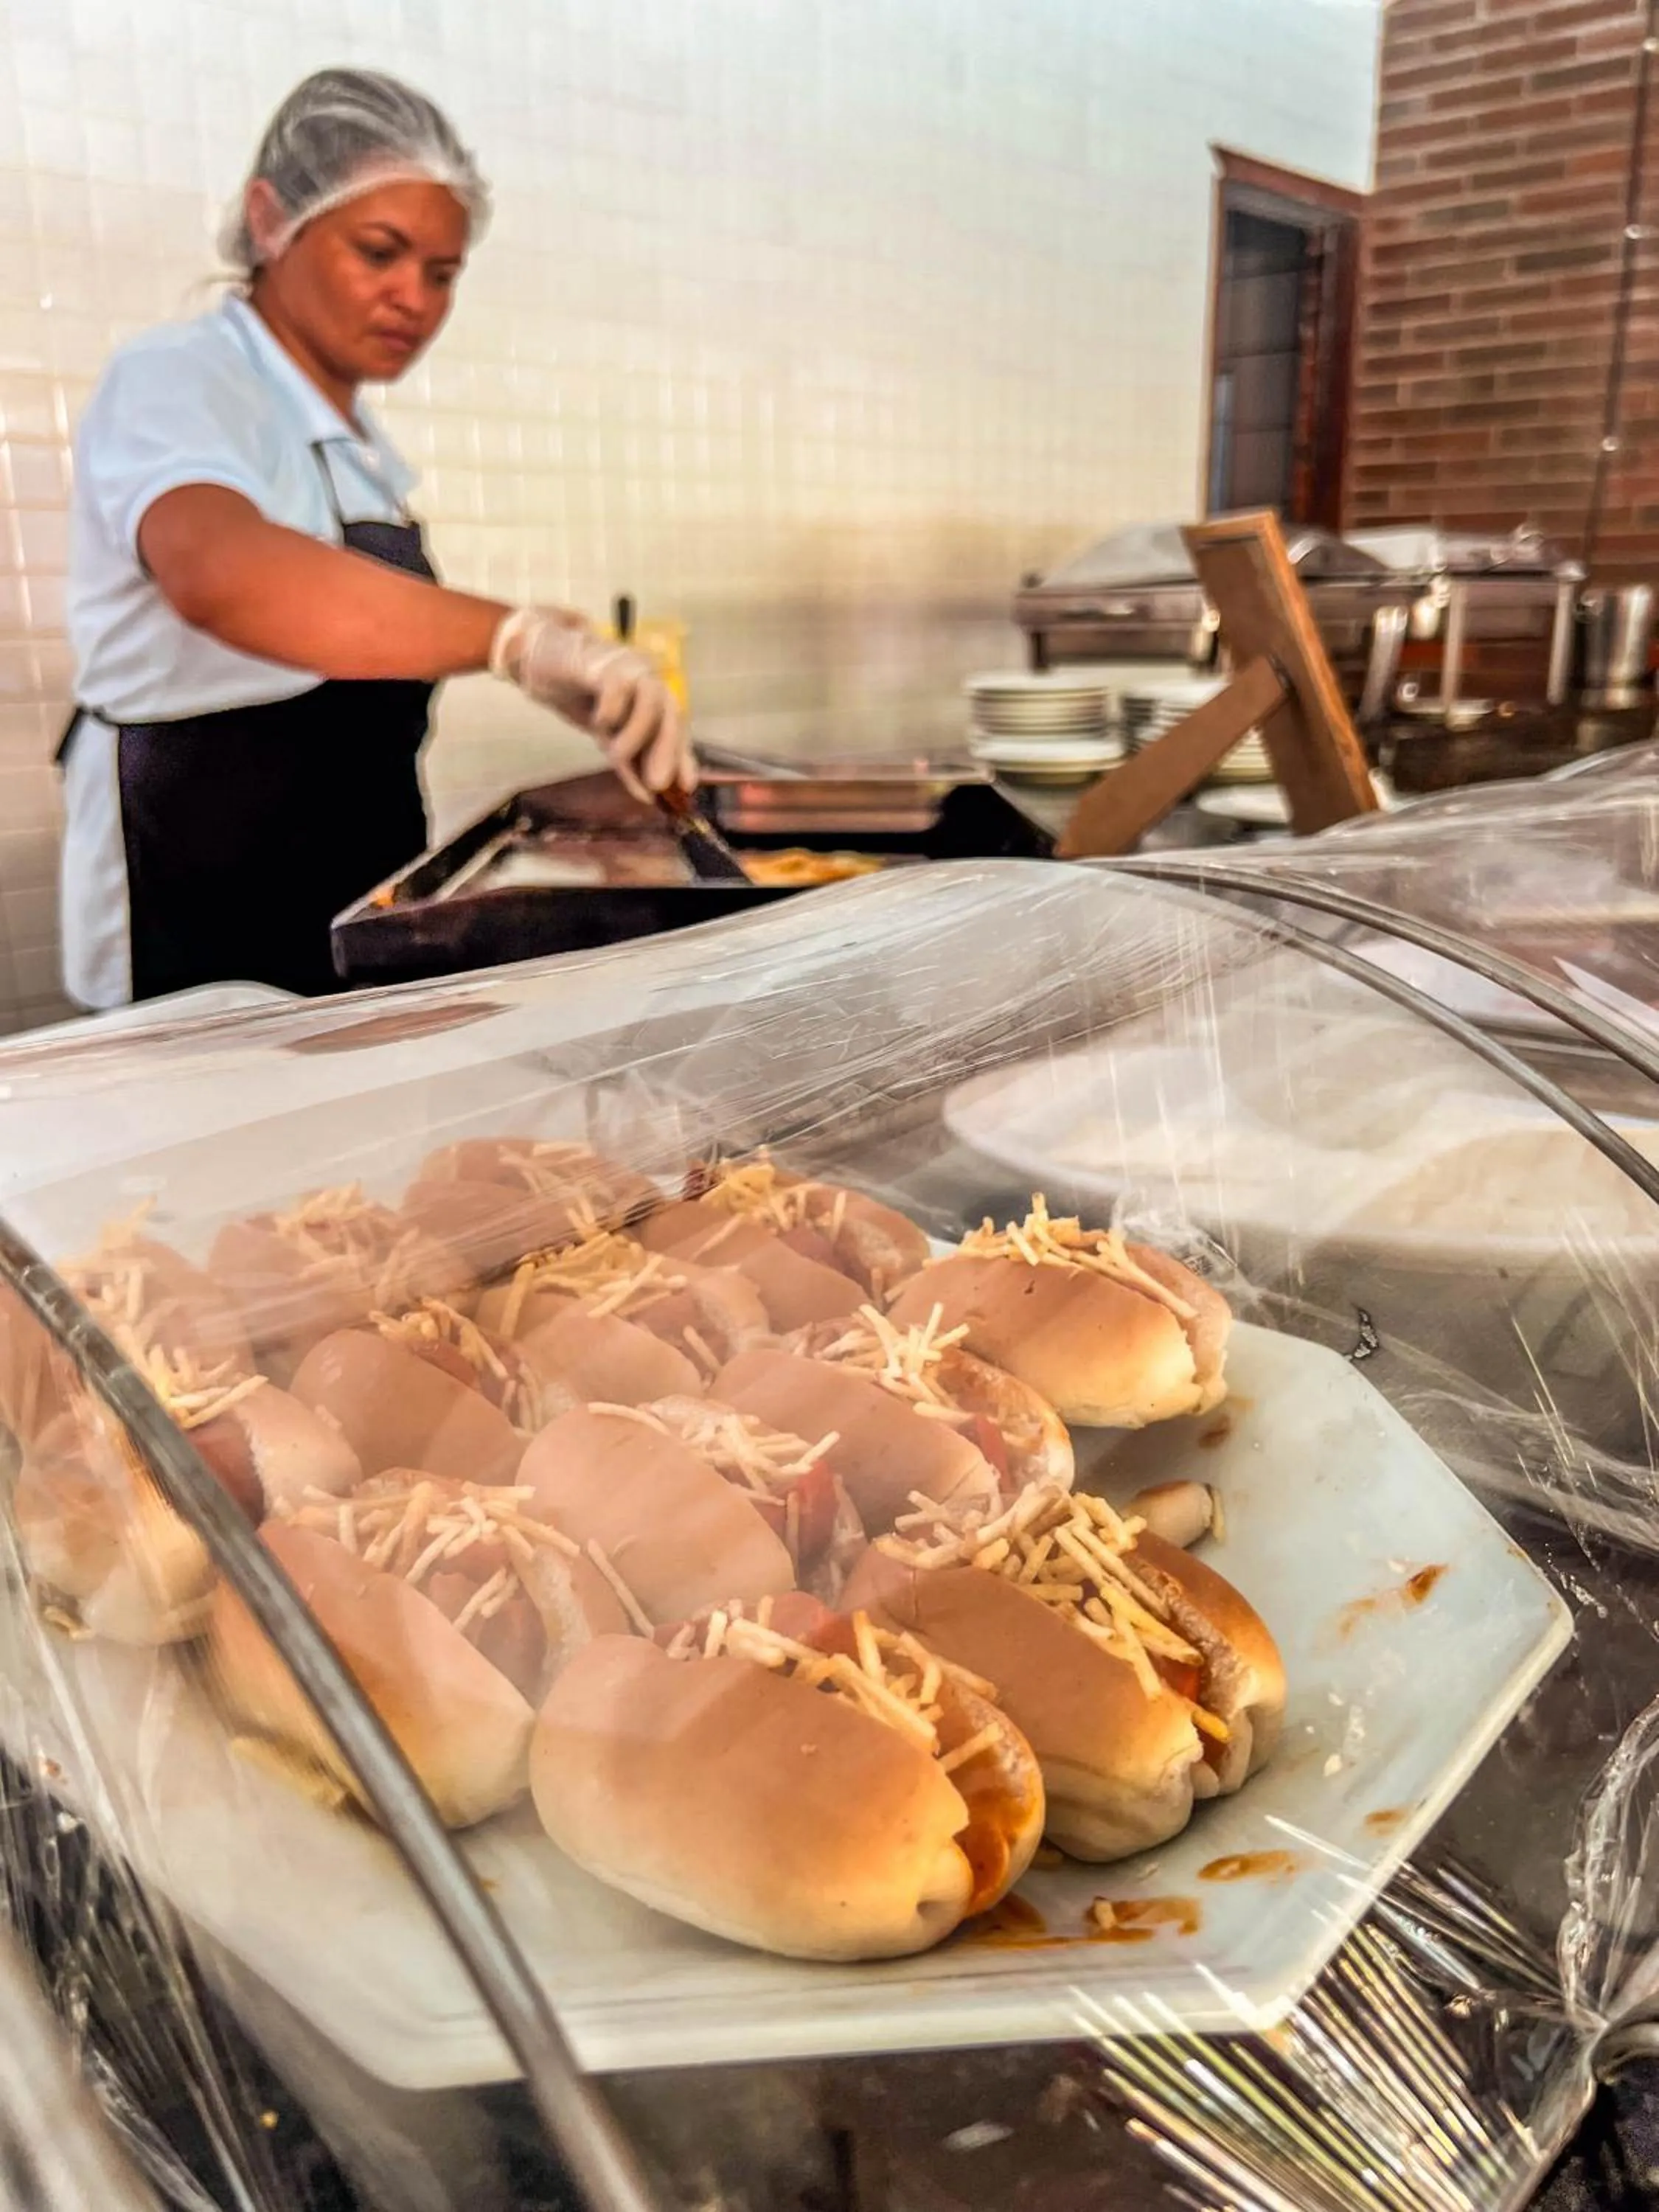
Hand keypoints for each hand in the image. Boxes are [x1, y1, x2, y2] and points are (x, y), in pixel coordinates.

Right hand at [490, 607, 692, 799]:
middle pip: (671, 714)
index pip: (675, 729)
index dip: (683, 758)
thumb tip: (649, 795)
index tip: (686, 787)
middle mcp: (648, 680)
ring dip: (637, 735)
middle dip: (667, 752)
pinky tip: (600, 722)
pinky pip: (617, 686)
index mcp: (654, 697)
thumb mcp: (609, 736)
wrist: (542, 655)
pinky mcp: (601, 661)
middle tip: (657, 784)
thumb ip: (630, 760)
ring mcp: (628, 667)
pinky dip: (612, 710)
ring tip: (616, 756)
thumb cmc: (582, 695)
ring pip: (651, 700)